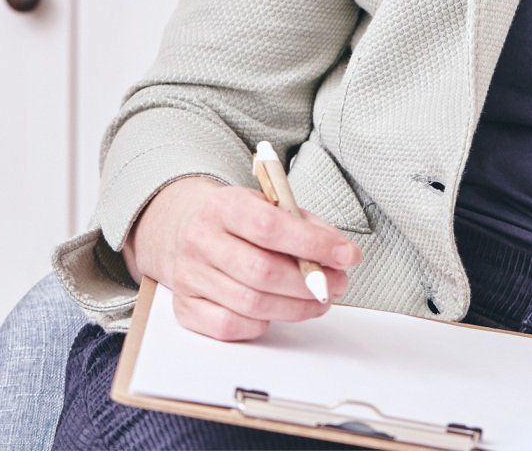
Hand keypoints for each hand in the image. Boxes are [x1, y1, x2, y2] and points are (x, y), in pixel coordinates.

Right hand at [125, 175, 360, 340]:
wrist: (185, 227)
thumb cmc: (238, 221)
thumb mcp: (270, 206)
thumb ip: (306, 226)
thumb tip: (341, 254)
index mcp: (224, 206)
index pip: (270, 227)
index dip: (313, 244)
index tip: (346, 255)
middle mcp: (200, 240)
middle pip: (261, 271)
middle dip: (309, 283)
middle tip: (337, 284)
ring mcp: (189, 276)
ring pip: (250, 303)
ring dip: (295, 307)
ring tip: (317, 300)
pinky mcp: (186, 307)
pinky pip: (229, 326)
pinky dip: (261, 324)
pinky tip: (276, 311)